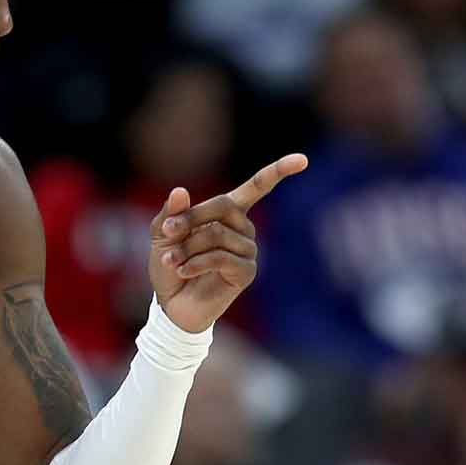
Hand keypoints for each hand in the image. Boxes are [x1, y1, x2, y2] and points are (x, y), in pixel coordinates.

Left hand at [148, 154, 307, 333]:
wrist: (172, 305)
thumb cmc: (170, 265)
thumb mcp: (162, 235)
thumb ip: (170, 213)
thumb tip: (181, 191)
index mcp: (229, 213)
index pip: (258, 187)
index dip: (278, 171)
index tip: (302, 159)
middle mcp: (244, 229)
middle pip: (224, 206)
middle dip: (190, 218)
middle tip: (167, 232)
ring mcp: (248, 251)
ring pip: (217, 234)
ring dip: (187, 247)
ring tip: (171, 260)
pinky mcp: (246, 273)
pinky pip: (221, 258)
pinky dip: (196, 262)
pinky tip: (183, 271)